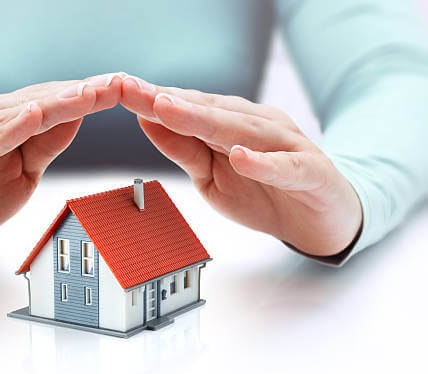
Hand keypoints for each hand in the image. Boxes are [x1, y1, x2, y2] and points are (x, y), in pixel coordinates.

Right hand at [0, 74, 122, 260]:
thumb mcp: (21, 175)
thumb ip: (44, 147)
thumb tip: (77, 120)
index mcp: (5, 122)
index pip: (52, 104)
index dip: (86, 97)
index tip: (121, 89)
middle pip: (39, 102)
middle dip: (80, 94)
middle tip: (116, 84)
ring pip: (14, 116)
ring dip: (53, 105)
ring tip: (87, 94)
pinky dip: (7, 131)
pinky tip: (32, 116)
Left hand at [120, 76, 361, 255]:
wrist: (321, 217)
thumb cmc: (263, 191)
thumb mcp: (211, 174)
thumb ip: (183, 149)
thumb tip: (146, 121)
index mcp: (231, 123)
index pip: (187, 107)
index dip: (152, 99)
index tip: (118, 89)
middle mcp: (256, 126)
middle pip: (208, 111)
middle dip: (167, 101)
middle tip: (131, 89)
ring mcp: (285, 145)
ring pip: (242, 130)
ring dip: (205, 120)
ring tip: (169, 110)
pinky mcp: (310, 171)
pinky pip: (285, 167)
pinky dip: (263, 163)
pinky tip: (241, 156)